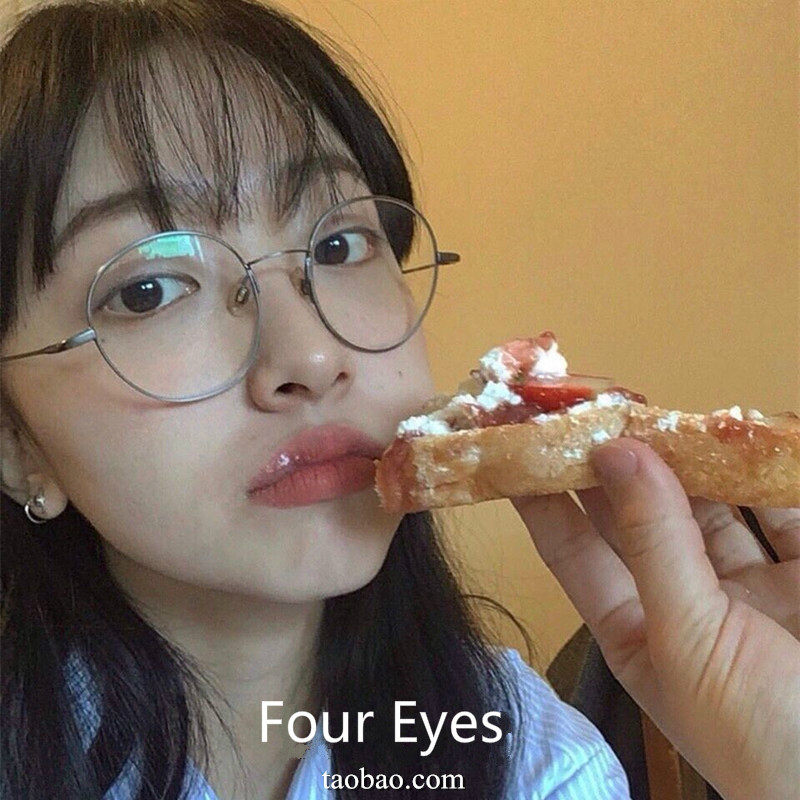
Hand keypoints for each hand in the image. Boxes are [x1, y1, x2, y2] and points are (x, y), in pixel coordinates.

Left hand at [511, 438, 799, 799]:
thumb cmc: (763, 732)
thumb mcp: (689, 637)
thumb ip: (652, 542)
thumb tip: (613, 452)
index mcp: (635, 630)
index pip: (572, 549)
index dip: (543, 497)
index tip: (520, 442)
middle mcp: (685, 603)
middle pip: (639, 517)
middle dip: (618, 463)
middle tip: (594, 403)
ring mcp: (749, 589)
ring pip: (709, 507)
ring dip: (689, 460)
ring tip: (659, 408)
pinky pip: (782, 512)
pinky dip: (766, 475)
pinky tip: (743, 435)